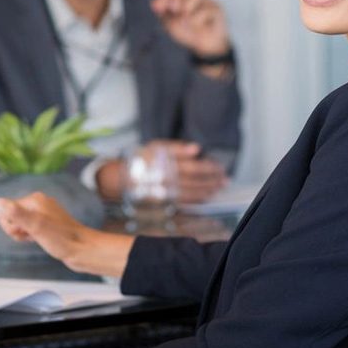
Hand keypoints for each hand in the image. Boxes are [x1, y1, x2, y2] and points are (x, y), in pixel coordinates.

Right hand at [0, 192, 87, 264]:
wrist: (83, 249)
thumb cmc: (62, 239)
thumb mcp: (35, 226)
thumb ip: (15, 213)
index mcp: (34, 199)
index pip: (3, 210)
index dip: (10, 225)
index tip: (24, 231)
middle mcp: (39, 203)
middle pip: (10, 217)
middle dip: (15, 230)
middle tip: (32, 235)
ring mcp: (44, 213)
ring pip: (19, 224)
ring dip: (22, 234)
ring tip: (37, 238)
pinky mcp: (47, 224)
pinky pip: (28, 228)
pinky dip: (30, 236)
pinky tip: (39, 240)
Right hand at [98, 140, 228, 202]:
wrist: (122, 177)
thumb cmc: (142, 158)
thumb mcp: (156, 146)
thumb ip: (177, 147)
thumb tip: (196, 149)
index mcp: (166, 162)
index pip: (193, 166)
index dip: (208, 167)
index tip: (219, 166)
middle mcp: (166, 178)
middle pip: (195, 180)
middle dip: (212, 180)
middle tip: (225, 178)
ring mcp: (165, 191)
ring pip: (191, 192)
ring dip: (208, 190)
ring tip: (220, 187)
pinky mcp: (163, 201)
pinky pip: (183, 201)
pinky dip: (197, 199)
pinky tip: (207, 196)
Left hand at [151, 0, 229, 56]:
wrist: (204, 46)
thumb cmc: (188, 32)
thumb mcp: (170, 23)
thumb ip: (163, 12)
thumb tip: (154, 3)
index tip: (161, 7)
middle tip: (175, 10)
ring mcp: (208, 0)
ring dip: (187, 9)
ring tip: (188, 21)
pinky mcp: (217, 9)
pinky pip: (205, 9)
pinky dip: (197, 20)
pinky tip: (199, 26)